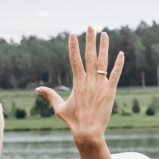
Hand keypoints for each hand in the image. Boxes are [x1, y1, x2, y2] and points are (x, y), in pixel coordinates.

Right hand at [37, 28, 124, 146]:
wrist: (88, 132)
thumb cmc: (74, 121)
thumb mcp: (59, 108)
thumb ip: (50, 95)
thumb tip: (37, 89)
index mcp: (77, 83)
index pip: (74, 60)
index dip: (73, 47)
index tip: (73, 34)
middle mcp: (89, 82)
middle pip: (89, 56)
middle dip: (89, 40)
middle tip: (91, 27)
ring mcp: (100, 86)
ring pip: (103, 63)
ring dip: (104, 47)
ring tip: (104, 34)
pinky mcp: (110, 92)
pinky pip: (115, 75)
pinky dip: (119, 64)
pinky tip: (121, 54)